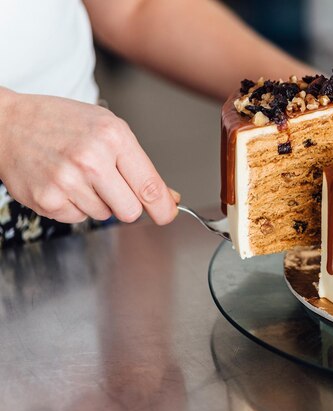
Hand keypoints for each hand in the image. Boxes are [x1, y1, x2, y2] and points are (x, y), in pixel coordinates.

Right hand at [0, 89, 178, 224]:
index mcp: (112, 137)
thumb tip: (169, 197)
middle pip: (130, 210)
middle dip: (126, 204)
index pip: (150, 186)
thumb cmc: (61, 123)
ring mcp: (67, 181)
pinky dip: (74, 206)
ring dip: (97, 201)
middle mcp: (91, 159)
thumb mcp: (107, 128)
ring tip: (78, 175)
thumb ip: (139, 165)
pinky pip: (78, 218)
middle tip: (111, 186)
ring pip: (104, 215)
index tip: (167, 214)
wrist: (7, 124)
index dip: (163, 207)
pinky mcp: (48, 200)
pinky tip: (62, 183)